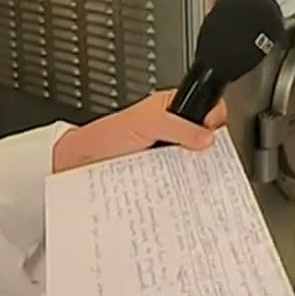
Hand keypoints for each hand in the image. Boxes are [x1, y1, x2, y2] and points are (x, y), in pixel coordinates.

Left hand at [51, 90, 227, 172]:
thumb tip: (207, 137)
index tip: (212, 131)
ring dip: (193, 169)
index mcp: (171, 108)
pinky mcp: (161, 175)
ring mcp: (168, 154)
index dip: (214, 117)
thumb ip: (178, 126)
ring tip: (190, 175)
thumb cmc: (106, 137)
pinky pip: (179, 179)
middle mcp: (172, 130)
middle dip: (206, 148)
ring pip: (193, 161)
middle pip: (204, 138)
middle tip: (202, 156)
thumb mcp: (146, 123)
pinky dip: (180, 184)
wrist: (80, 165)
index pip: (206, 107)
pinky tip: (178, 188)